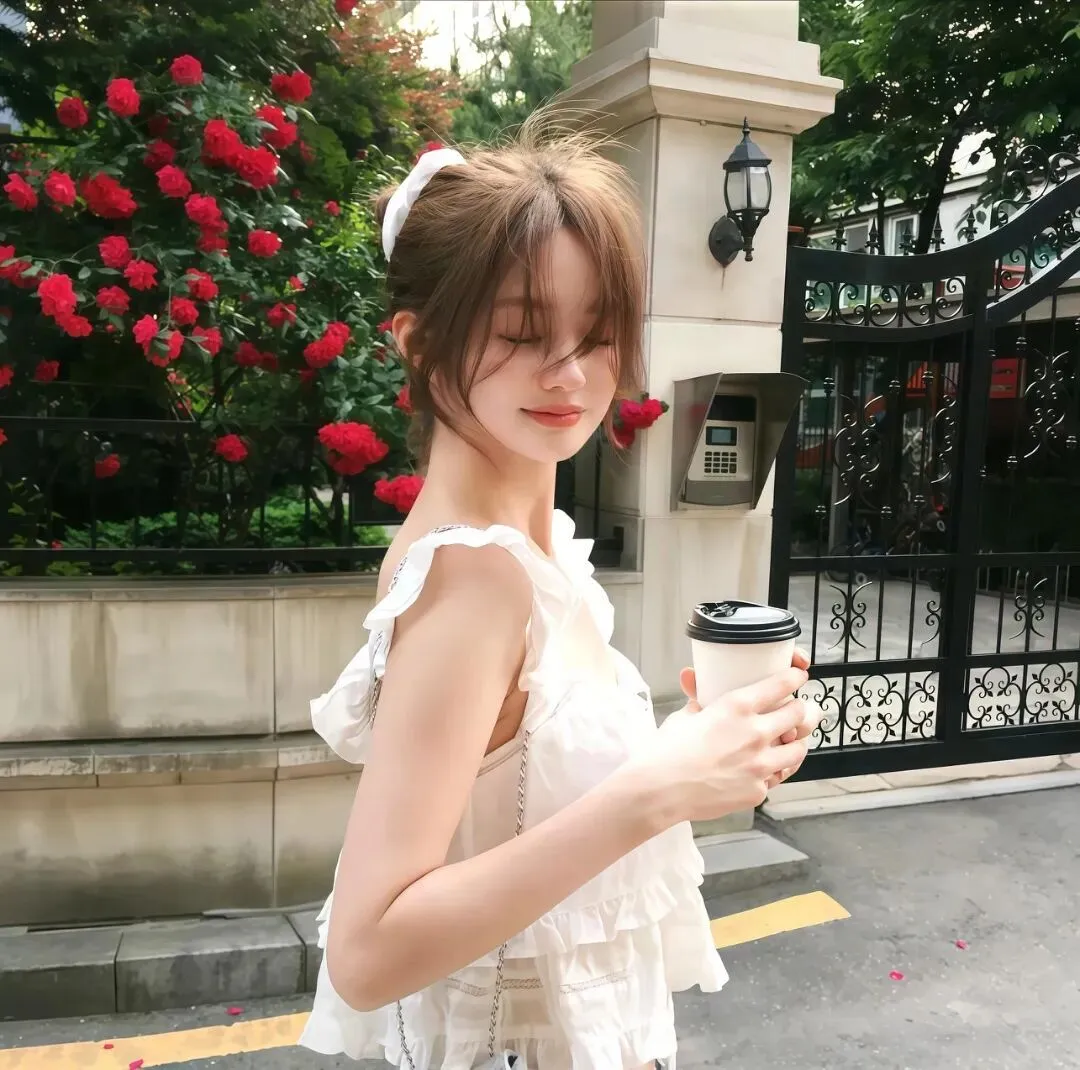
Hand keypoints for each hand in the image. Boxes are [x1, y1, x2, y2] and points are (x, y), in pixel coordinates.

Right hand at [677, 648, 819, 796]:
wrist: (661, 789)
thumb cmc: (667, 751)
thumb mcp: (685, 716)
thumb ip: (701, 705)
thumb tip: (700, 699)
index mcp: (737, 706)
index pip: (781, 685)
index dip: (794, 678)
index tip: (798, 677)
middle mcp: (755, 732)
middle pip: (798, 715)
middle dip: (799, 711)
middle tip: (794, 711)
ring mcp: (760, 764)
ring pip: (798, 750)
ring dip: (794, 744)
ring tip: (786, 743)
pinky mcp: (758, 790)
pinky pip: (776, 779)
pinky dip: (771, 774)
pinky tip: (760, 772)